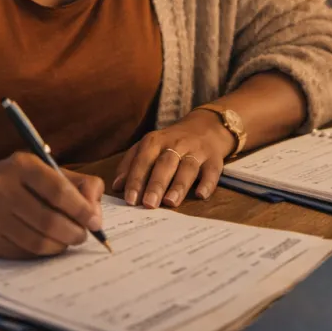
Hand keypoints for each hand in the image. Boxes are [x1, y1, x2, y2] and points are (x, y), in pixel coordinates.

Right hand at [0, 151, 103, 258]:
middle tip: (83, 236)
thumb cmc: (20, 181)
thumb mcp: (47, 170)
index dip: (81, 209)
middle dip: (74, 232)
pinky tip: (47, 243)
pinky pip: (23, 252)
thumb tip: (96, 214)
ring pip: (37, 241)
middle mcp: (1, 188)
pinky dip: (42, 252)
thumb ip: (80, 185)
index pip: (57, 190)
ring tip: (67, 240)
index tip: (95, 222)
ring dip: (60, 245)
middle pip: (48, 220)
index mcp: (22, 165)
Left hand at [111, 111, 234, 208]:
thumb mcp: (148, 146)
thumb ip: (131, 164)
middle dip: (156, 184)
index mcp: (155, 141)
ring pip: (188, 167)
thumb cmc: (170, 143)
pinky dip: (207, 183)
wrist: (205, 126)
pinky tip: (200, 195)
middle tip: (149, 204)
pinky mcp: (214, 159)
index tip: (130, 200)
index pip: (143, 160)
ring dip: (179, 185)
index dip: (136, 180)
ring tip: (171, 202)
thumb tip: (117, 186)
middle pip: (165, 164)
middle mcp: (176, 144)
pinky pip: (212, 171)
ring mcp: (196, 150)